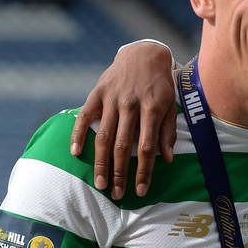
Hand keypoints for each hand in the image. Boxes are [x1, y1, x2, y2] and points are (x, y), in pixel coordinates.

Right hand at [70, 41, 179, 198]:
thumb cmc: (161, 85)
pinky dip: (79, 134)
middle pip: (123, 146)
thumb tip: (166, 159)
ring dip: (101, 162)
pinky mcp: (98, 92)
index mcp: (152, 109)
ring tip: (99, 184)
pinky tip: (76, 153)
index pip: (146, 147)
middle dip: (119, 173)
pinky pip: (85, 116)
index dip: (143, 171)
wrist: (144, 53)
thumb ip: (168, 131)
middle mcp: (131, 104)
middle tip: (115, 194)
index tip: (140, 191)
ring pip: (104, 136)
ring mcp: (112, 98)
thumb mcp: (171, 105)